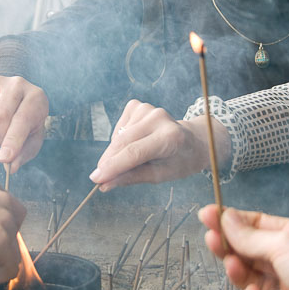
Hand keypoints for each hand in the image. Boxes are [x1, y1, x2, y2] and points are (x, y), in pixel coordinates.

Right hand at [0, 75, 48, 173]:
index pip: (22, 120)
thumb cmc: (27, 123)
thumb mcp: (32, 140)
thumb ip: (23, 154)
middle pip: (0, 116)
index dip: (12, 141)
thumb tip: (10, 167)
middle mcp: (18, 84)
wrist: (18, 101)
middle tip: (3, 141)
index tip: (4, 158)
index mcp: (36, 98)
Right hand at [89, 99, 226, 190]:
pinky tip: (134, 143)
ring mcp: (148, 109)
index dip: (112, 167)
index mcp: (170, 138)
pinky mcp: (138, 105)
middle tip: (99, 178)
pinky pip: (119, 127)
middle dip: (108, 162)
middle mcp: (159, 118)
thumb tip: (104, 183)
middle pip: (122, 143)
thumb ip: (132, 177)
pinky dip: (119, 139)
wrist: (192, 141)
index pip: (134, 153)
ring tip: (132, 160)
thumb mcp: (160, 175)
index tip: (96, 179)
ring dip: (115, 152)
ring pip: (118, 136)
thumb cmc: (178, 161)